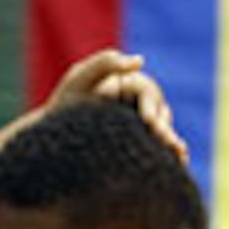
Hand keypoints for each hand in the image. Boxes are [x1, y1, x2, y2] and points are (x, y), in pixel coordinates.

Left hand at [42, 49, 187, 164]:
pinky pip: (157, 150)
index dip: (151, 107)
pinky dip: (167, 158)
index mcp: (129, 83)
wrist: (50, 139)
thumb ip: (104, 63)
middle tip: (170, 146)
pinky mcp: (138, 144)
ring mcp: (140, 125)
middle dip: (165, 130)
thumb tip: (140, 61)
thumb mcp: (78, 80)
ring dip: (170, 145)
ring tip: (178, 158)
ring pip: (163, 133)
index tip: (149, 122)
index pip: (148, 93)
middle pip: (161, 113)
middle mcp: (138, 103)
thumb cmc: (62, 107)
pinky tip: (177, 167)